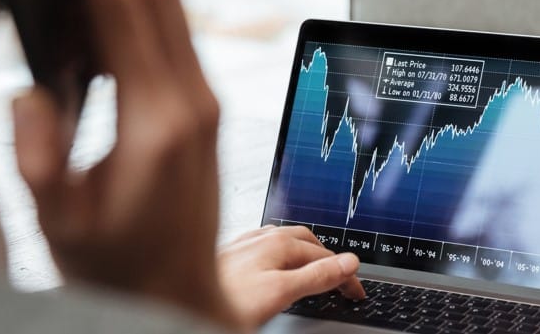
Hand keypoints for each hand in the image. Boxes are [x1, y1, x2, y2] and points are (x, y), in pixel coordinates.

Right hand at [13, 0, 237, 328]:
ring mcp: (208, 103)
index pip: (125, 13)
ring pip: (172, 13)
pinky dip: (139, 28)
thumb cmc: (123, 265)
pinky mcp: (208, 108)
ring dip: (123, 2)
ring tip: (75, 36)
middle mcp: (194, 102)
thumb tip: (32, 87)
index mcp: (157, 123)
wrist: (179, 291)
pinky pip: (176, 42)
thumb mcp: (59, 216)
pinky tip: (104, 59)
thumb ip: (36, 146)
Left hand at [218, 225, 365, 329]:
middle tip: (342, 282)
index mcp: (277, 242)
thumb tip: (348, 263)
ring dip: (305, 254)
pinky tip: (275, 265)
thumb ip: (316, 276)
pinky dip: (282, 256)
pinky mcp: (232, 255)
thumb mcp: (280, 292)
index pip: (325, 254)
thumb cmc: (225, 300)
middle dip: (327, 259)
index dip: (345, 274)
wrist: (183, 301)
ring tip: (315, 269)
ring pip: (285, 242)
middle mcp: (261, 237)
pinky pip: (266, 247)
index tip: (356, 292)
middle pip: (306, 242)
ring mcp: (246, 244)